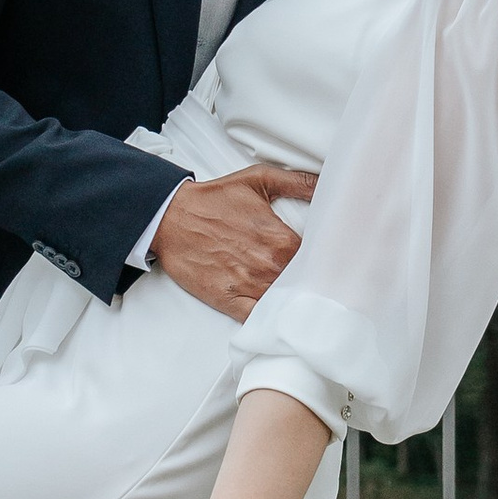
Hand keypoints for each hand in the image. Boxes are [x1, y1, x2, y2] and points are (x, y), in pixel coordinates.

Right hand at [150, 165, 314, 320]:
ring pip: (285, 301)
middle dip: (308, 278)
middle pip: (304, 281)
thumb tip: (327, 183)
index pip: (318, 257)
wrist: (170, 219)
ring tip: (296, 293)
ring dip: (292, 298)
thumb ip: (298, 182)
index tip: (324, 257)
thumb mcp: (259, 179)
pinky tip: (276, 315)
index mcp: (280, 239)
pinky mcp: (229, 301)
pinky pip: (257, 319)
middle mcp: (268, 266)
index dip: (322, 258)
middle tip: (312, 275)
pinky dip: (269, 319)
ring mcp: (249, 286)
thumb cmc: (213, 200)